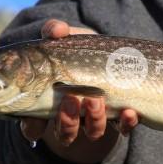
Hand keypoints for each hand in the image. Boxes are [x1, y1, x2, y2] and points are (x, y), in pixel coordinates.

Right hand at [19, 19, 138, 162]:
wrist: (109, 54)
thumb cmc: (78, 49)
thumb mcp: (66, 39)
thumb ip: (55, 31)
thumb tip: (56, 30)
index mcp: (49, 102)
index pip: (33, 125)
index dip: (32, 128)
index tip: (35, 124)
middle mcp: (73, 117)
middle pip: (65, 132)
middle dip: (67, 120)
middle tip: (71, 99)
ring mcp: (97, 119)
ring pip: (93, 132)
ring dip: (94, 120)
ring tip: (97, 100)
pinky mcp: (121, 118)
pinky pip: (124, 128)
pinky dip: (126, 123)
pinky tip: (130, 112)